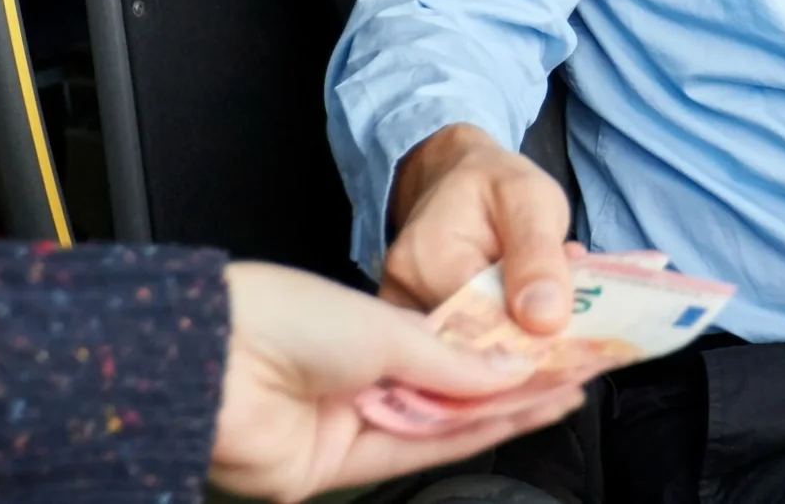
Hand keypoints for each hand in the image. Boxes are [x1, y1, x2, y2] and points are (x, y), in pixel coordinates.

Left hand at [210, 261, 584, 500]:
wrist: (216, 360)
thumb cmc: (285, 316)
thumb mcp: (384, 326)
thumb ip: (450, 358)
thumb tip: (508, 368)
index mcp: (362, 330)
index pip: (444, 346)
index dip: (497, 350)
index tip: (547, 347)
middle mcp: (356, 377)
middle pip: (446, 390)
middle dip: (510, 386)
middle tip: (569, 378)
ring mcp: (346, 422)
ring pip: (436, 423)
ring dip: (499, 413)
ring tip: (558, 396)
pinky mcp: (335, 468)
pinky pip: (410, 450)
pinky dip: (461, 438)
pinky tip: (509, 420)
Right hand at [384, 124, 574, 334]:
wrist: (453, 175)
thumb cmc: (495, 184)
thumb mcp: (531, 200)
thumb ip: (538, 257)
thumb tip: (546, 322)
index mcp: (428, 262)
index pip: (480, 330)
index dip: (528, 345)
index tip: (567, 342)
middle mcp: (400, 296)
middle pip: (465, 353)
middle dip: (521, 350)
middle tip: (563, 330)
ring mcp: (399, 316)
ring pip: (460, 360)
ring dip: (509, 349)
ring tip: (543, 320)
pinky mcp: (406, 327)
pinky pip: (449, 355)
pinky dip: (490, 348)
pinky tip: (517, 324)